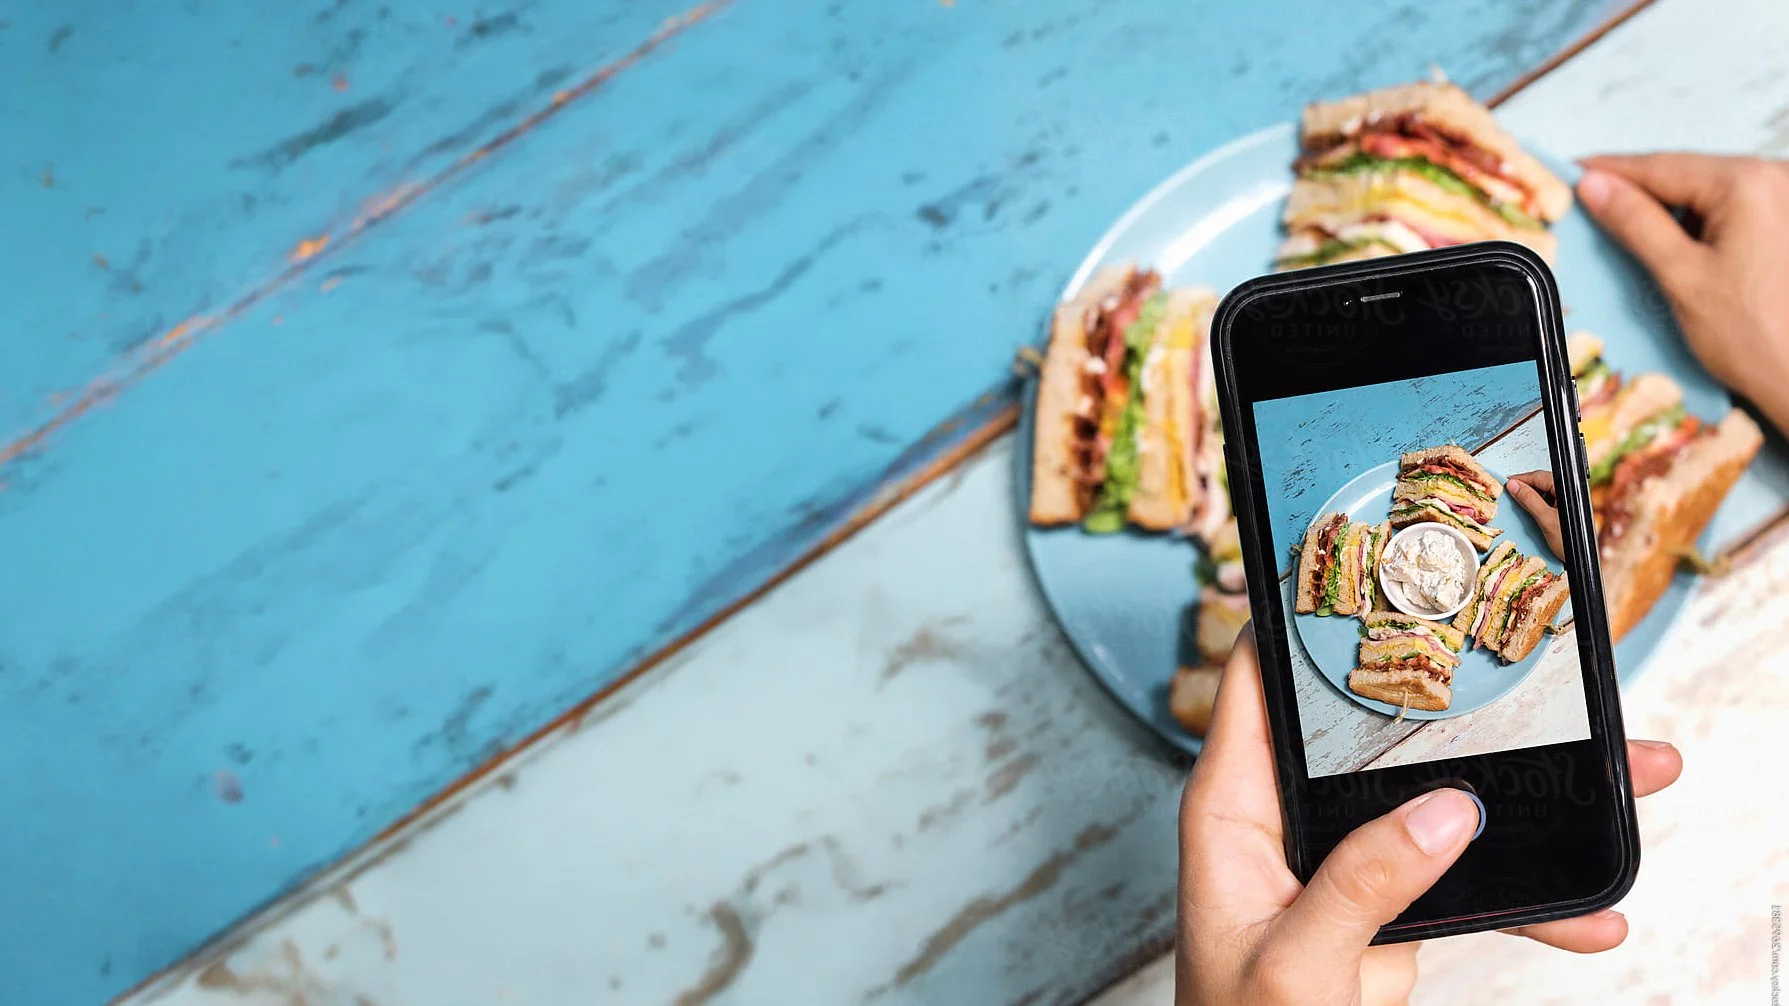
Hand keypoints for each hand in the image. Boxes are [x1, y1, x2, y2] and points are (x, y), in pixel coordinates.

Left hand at [1177, 629, 1683, 1004]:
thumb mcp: (1293, 962)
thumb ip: (1360, 886)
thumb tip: (1446, 814)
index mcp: (1234, 805)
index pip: (1258, 680)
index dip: (1300, 619)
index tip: (1366, 568)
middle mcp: (1289, 811)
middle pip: (1372, 725)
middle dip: (1458, 698)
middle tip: (1531, 659)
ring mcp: (1346, 851)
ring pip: (1440, 794)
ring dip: (1527, 792)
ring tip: (1620, 773)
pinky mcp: (1391, 897)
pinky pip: (1470, 876)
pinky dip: (1533, 896)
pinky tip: (1589, 912)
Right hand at [1506, 470, 1563, 559]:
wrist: (1582, 560)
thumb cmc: (1570, 541)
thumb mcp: (1545, 519)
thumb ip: (1529, 500)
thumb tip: (1514, 486)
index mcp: (1568, 490)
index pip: (1540, 476)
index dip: (1522, 478)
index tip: (1508, 482)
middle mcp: (1571, 493)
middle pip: (1543, 482)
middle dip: (1526, 486)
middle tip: (1511, 492)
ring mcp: (1569, 502)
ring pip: (1546, 491)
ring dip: (1532, 496)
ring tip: (1520, 502)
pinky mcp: (1567, 510)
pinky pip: (1550, 501)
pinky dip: (1539, 504)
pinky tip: (1532, 510)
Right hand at [1576, 154, 1788, 432]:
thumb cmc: (1760, 337)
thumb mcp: (1681, 276)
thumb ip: (1635, 223)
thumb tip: (1596, 187)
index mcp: (1749, 184)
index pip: (1661, 166)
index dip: (1610, 171)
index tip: (1574, 172)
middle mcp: (1777, 180)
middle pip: (1687, 175)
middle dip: (1639, 192)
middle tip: (1590, 204)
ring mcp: (1787, 199)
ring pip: (1708, 191)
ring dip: (1670, 210)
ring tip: (1632, 235)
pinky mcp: (1787, 222)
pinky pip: (1732, 208)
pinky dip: (1699, 222)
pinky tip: (1677, 246)